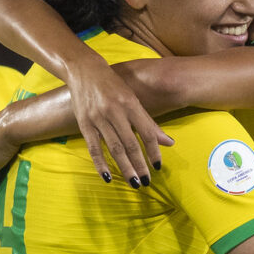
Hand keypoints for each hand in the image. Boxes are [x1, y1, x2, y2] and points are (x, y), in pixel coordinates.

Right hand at [69, 56, 173, 183]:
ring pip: (114, 148)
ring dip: (125, 167)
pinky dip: (100, 164)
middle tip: (146, 182)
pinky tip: (108, 177)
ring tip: (133, 182)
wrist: (84, 70)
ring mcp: (98, 118)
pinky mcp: (84, 124)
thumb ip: (149, 122)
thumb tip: (169, 143)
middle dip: (139, 165)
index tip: (158, 166)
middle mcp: (115, 112)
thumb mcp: (132, 99)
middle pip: (130, 144)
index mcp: (130, 104)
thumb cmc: (113, 85)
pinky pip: (93, 148)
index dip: (153, 151)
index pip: (146, 132)